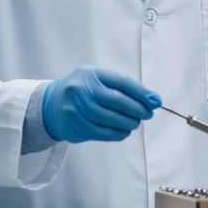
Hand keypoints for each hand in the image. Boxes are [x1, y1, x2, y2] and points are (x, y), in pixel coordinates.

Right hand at [41, 67, 160, 143]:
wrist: (50, 105)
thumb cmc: (83, 91)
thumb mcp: (98, 80)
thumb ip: (123, 88)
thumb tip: (152, 100)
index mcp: (91, 73)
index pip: (121, 81)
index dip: (141, 92)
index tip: (156, 101)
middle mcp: (81, 88)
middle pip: (116, 100)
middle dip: (137, 109)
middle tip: (148, 114)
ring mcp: (76, 107)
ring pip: (109, 118)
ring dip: (128, 123)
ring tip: (136, 123)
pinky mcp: (74, 125)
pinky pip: (101, 132)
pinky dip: (117, 133)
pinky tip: (124, 132)